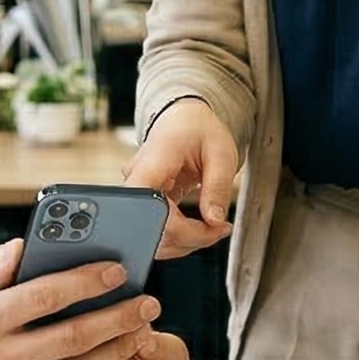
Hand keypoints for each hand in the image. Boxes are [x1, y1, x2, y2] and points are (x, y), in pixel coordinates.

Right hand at [122, 98, 238, 256]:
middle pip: (151, 229)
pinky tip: (199, 224)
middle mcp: (137, 180)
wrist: (182, 119)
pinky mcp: (144, 204)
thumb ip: (217, 187)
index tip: (212, 227)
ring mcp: (138, 194)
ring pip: (153, 236)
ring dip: (185, 240)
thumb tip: (214, 221)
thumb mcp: (221, 152)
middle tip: (219, 228)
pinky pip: (157, 230)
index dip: (179, 229)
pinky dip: (180, 234)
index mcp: (152, 161)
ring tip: (213, 225)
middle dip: (189, 239)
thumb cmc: (198, 128)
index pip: (149, 209)